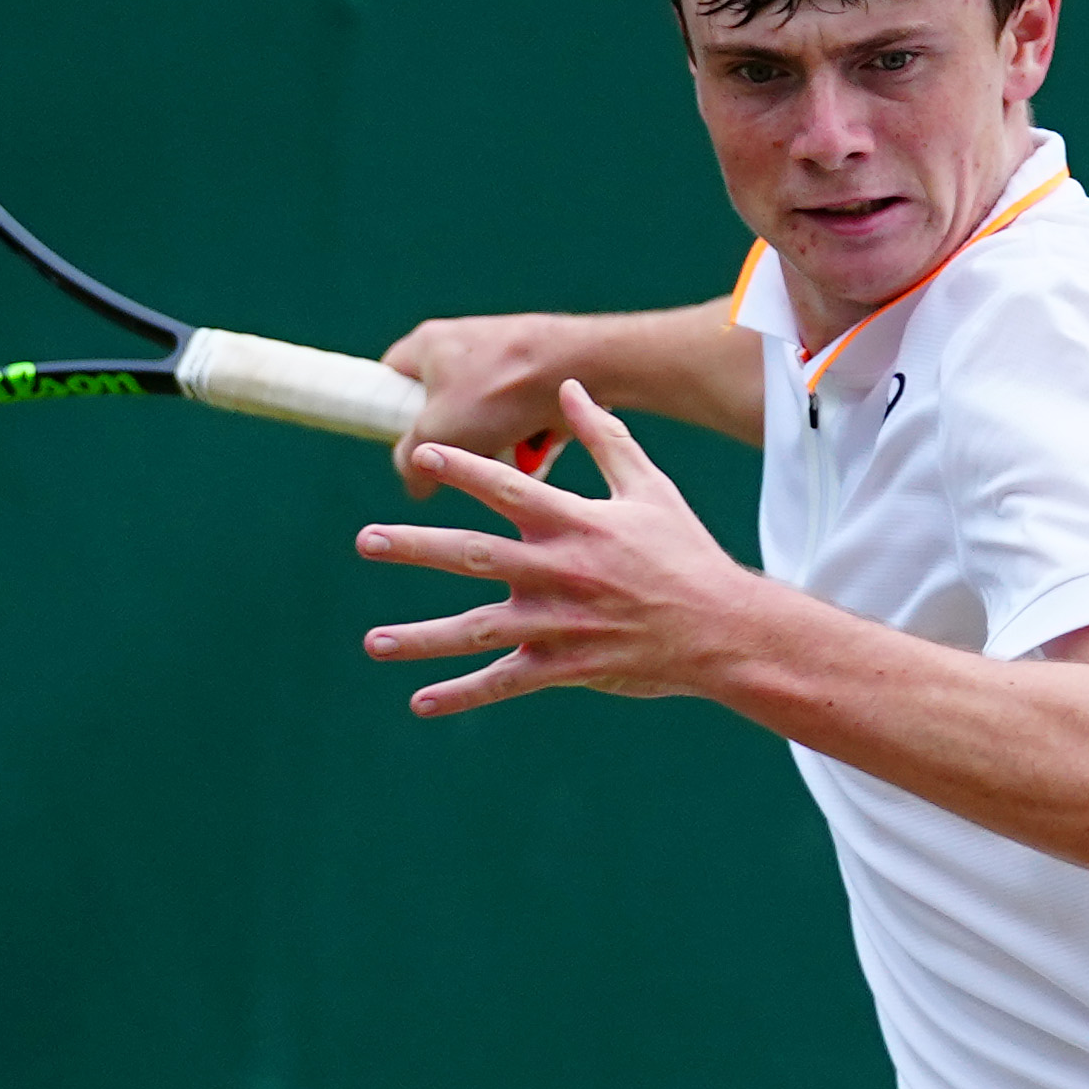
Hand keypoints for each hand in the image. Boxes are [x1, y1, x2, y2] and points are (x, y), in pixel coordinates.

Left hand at [357, 385, 771, 717]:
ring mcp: (560, 623)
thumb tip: (573, 386)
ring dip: (422, 637)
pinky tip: (420, 703)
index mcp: (578, 524)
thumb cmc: (684, 554)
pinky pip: (506, 682)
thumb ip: (605, 437)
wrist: (722, 629)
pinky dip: (463, 695)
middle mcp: (560, 571)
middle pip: (475, 555)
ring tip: (373, 642)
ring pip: (478, 629)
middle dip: (417, 546)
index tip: (422, 453)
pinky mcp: (566, 667)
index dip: (464, 469)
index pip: (509, 490)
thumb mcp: (649, 488)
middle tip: (366, 540)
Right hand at [378, 314, 574, 476]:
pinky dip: (530, 434)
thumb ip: (409, 460)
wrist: (580, 364)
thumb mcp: (436, 436)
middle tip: (464, 460)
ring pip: (486, 417)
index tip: (407, 445)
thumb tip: (414, 484)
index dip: (391, 414)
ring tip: (512, 455)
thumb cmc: (500, 392)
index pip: (390, 379)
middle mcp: (464, 342)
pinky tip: (542, 444)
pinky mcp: (539, 371)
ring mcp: (504, 355)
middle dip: (456, 441)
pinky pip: (522, 413)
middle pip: (442, 406)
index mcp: (427, 344)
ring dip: (498, 445)